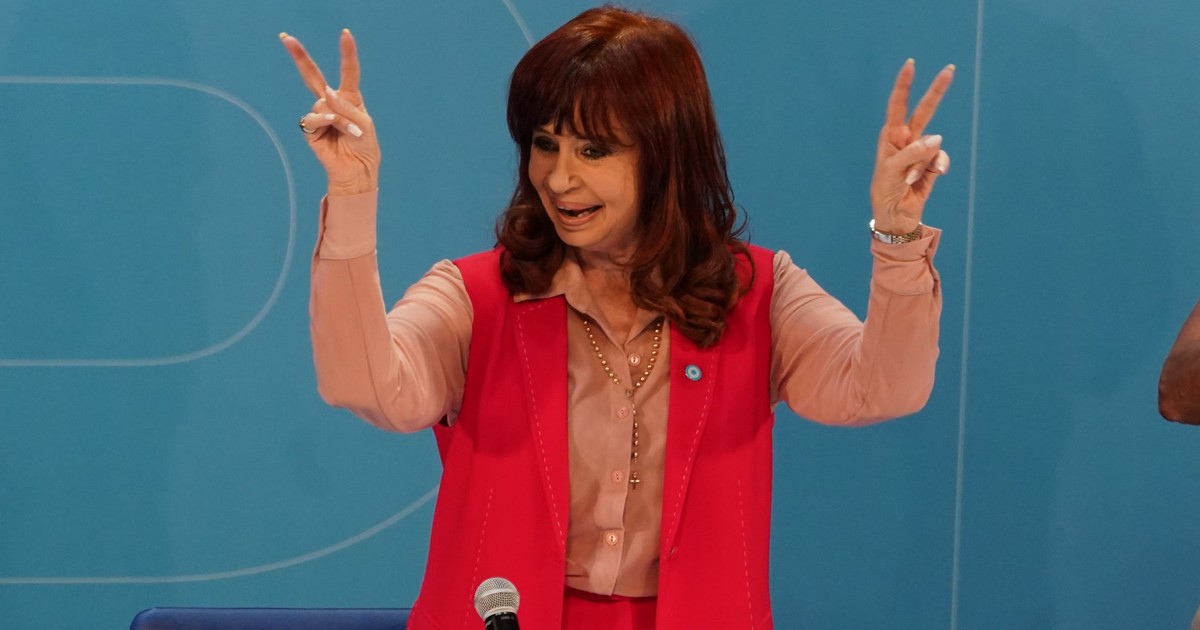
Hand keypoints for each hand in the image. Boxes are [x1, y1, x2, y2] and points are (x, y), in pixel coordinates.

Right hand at [280, 29, 379, 195]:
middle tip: (285, 37)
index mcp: (349, 98)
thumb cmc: (364, 146)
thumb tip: (325, 93)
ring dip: (338, 117)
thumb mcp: (363, 124)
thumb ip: (346, 107)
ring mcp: (320, 115)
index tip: (345, 34)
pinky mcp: (311, 129)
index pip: (348, 72)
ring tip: (350, 131)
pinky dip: (326, 121)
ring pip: (322, 103)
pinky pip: (313, 117)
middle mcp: (331, 103)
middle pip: (312, 76)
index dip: (347, 53)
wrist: (357, 170)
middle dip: (299, 56)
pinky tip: (334, 128)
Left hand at [869, 59, 954, 233]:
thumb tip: (936, 139)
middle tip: (950, 69)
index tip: (910, 65)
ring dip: (923, 164)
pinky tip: (927, 179)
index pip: (898, 105)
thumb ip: (912, 153)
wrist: (896, 216)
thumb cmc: (885, 190)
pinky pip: (941, 160)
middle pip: (924, 111)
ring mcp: (922, 152)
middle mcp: (908, 139)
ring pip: (934, 144)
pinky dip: (935, 169)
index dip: (904, 86)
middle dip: (936, 91)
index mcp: (891, 136)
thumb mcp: (892, 170)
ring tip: (910, 179)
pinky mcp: (933, 165)